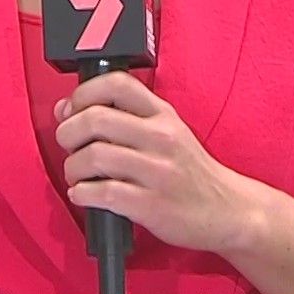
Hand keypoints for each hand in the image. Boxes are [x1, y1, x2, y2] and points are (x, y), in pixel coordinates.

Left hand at [53, 71, 263, 255]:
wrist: (228, 209)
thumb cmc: (191, 171)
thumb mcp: (167, 131)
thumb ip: (123, 117)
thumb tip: (66, 108)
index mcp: (163, 115)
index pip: (116, 84)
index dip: (83, 93)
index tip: (72, 109)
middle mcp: (160, 138)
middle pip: (95, 119)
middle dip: (68, 133)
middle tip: (68, 145)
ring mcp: (157, 172)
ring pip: (93, 156)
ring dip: (72, 167)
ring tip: (77, 174)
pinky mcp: (151, 205)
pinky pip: (102, 193)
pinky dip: (81, 194)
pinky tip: (83, 194)